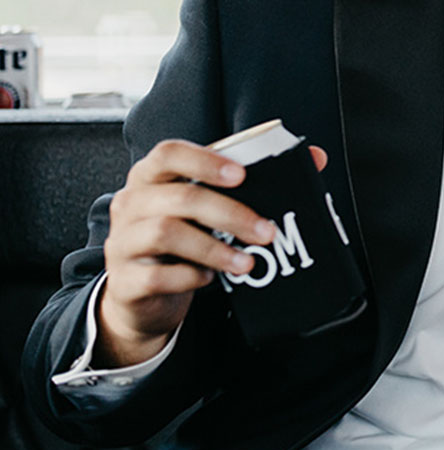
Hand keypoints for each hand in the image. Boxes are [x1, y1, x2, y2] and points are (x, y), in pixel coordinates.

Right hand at [97, 140, 328, 366]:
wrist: (142, 296)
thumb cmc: (183, 240)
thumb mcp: (209, 209)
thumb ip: (254, 183)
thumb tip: (314, 158)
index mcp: (151, 178)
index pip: (168, 153)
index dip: (205, 160)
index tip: (242, 175)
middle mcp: (131, 203)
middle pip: (180, 197)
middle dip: (231, 213)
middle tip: (268, 232)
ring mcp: (122, 242)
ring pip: (166, 234)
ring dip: (215, 248)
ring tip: (247, 262)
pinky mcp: (123, 281)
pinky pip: (157, 276)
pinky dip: (190, 277)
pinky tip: (210, 279)